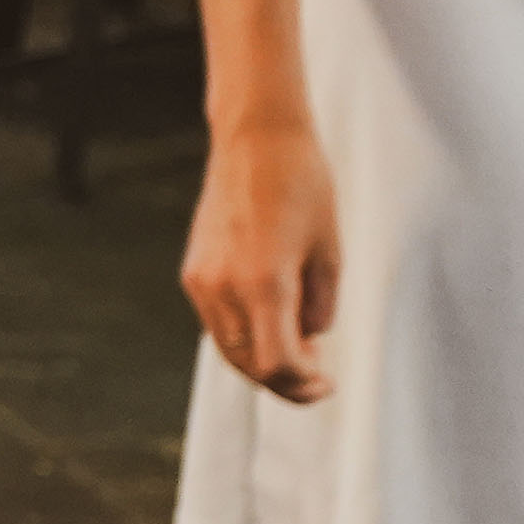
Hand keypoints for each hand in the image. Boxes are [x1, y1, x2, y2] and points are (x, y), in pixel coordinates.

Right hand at [183, 111, 339, 401]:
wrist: (256, 138)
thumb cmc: (302, 185)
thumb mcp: (330, 251)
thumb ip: (319, 307)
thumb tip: (308, 339)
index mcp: (264, 283)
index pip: (277, 365)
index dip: (303, 385)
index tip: (327, 383)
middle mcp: (224, 286)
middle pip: (249, 365)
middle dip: (285, 379)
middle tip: (318, 373)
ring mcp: (203, 280)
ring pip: (230, 348)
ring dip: (263, 360)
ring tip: (299, 346)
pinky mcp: (194, 270)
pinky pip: (218, 322)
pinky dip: (244, 335)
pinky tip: (273, 320)